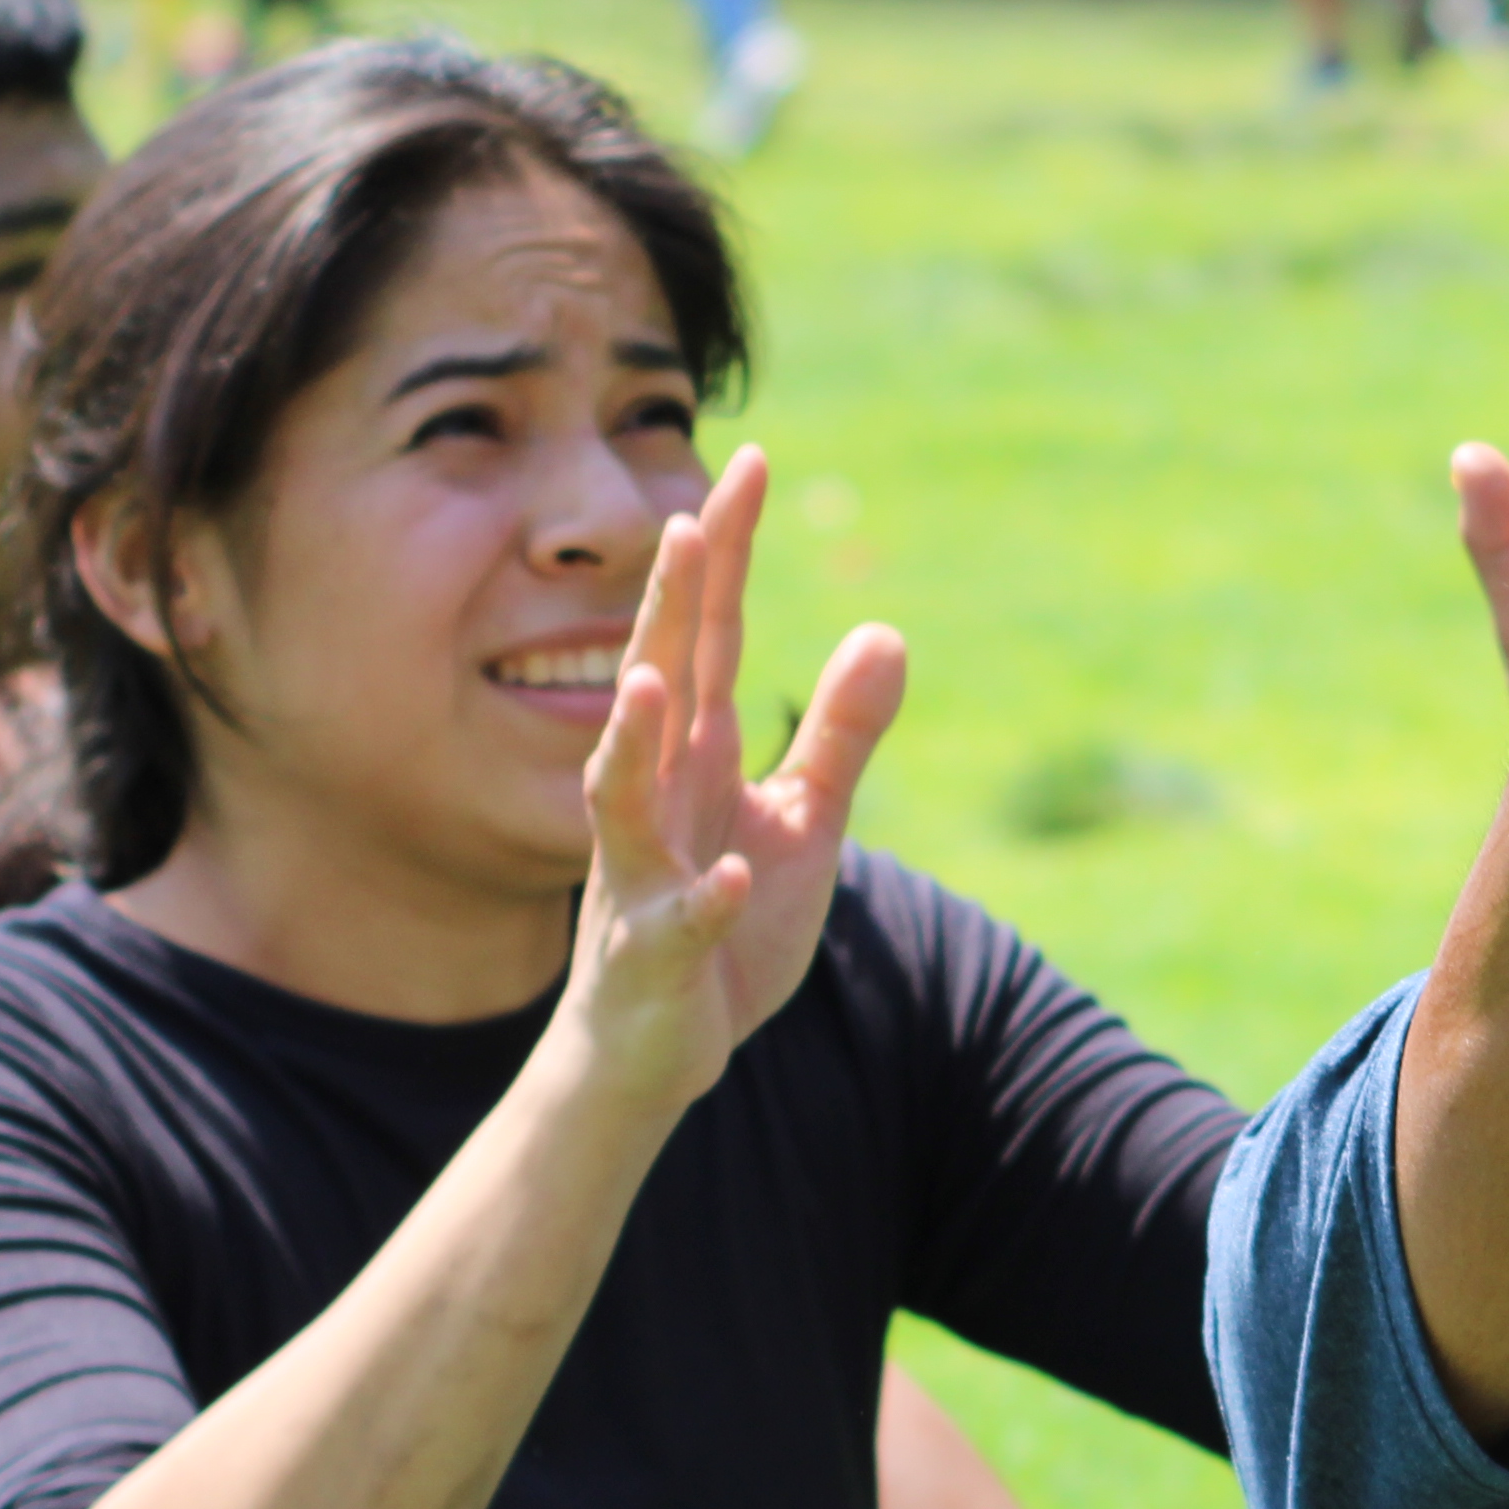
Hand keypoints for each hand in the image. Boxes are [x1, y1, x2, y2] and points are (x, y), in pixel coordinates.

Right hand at [558, 446, 905, 1120]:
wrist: (655, 1047)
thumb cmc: (722, 923)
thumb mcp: (801, 822)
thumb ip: (838, 733)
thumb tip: (885, 632)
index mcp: (693, 756)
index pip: (708, 633)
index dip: (724, 553)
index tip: (746, 461)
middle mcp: (654, 798)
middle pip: (659, 682)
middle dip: (668, 607)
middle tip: (680, 520)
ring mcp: (642, 874)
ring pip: (622, 795)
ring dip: (637, 736)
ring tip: (656, 676)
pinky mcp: (654, 955)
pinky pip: (676, 924)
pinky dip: (703, 901)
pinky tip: (730, 877)